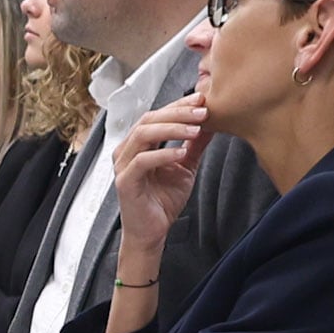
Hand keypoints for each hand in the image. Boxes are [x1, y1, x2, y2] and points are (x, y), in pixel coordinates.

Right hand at [114, 95, 208, 255]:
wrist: (152, 232)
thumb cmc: (162, 201)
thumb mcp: (185, 167)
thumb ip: (193, 146)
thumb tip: (210, 124)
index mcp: (139, 144)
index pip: (158, 116)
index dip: (179, 105)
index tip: (202, 100)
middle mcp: (127, 150)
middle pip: (150, 119)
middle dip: (178, 112)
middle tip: (202, 111)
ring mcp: (123, 165)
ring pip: (144, 134)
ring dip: (172, 128)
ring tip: (196, 128)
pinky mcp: (125, 182)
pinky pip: (142, 161)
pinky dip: (163, 154)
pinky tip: (181, 152)